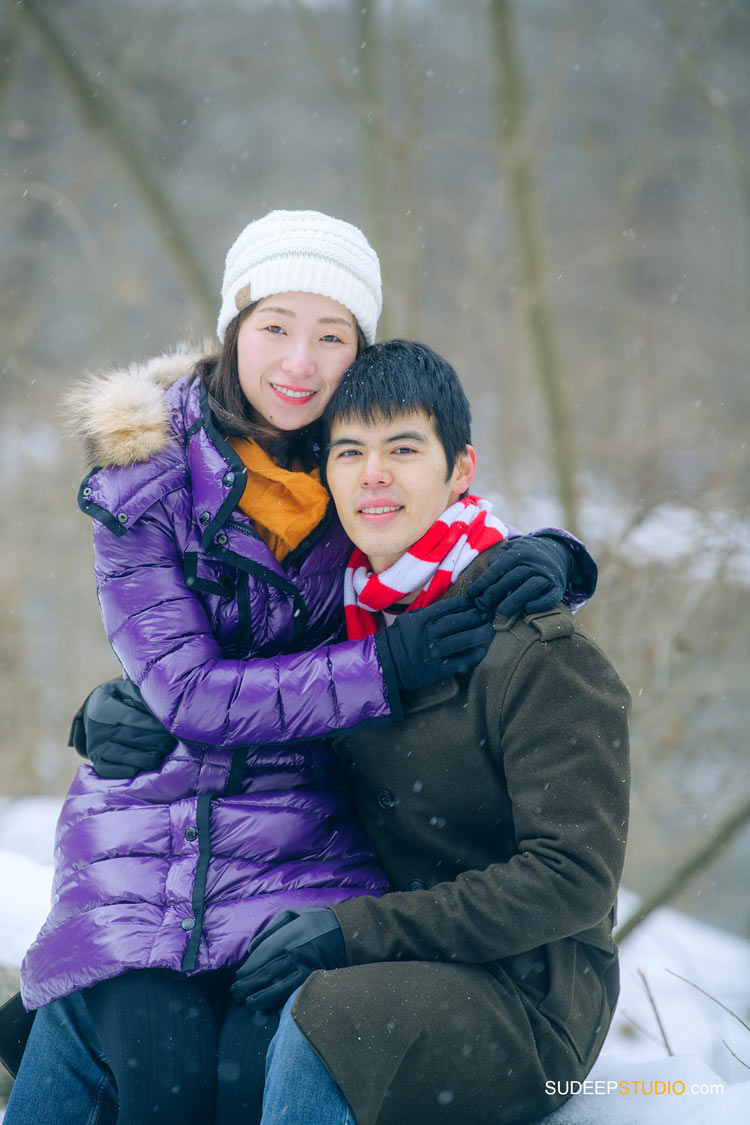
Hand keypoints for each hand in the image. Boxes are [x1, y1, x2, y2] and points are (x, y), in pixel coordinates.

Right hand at [69, 679, 175, 778]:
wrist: (94, 712)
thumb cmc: (119, 699)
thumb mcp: (125, 690)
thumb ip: (139, 696)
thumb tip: (159, 705)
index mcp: (103, 705)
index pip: (129, 716)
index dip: (150, 723)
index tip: (167, 727)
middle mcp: (97, 727)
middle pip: (129, 736)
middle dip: (153, 741)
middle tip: (169, 743)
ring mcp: (95, 745)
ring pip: (120, 754)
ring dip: (143, 757)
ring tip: (160, 756)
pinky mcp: (96, 760)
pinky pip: (107, 770)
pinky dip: (124, 771)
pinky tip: (139, 770)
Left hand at [231, 908, 345, 1012]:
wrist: (348, 932)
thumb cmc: (315, 921)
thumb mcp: (293, 914)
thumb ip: (271, 930)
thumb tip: (252, 949)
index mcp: (291, 933)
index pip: (264, 952)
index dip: (249, 966)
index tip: (238, 975)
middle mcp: (298, 951)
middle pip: (268, 971)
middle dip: (248, 984)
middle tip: (235, 993)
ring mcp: (308, 967)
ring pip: (280, 987)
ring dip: (261, 997)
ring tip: (247, 1003)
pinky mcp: (316, 979)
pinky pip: (295, 993)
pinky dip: (280, 1002)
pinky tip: (269, 1009)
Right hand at [378, 596, 494, 694]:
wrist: (386, 665)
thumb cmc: (399, 640)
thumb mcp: (408, 620)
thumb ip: (427, 613)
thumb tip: (451, 606)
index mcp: (420, 620)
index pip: (448, 607)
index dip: (465, 604)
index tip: (475, 603)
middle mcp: (428, 635)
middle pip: (458, 623)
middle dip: (476, 617)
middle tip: (487, 615)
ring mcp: (433, 653)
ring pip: (462, 641)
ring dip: (479, 635)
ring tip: (489, 630)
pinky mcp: (437, 670)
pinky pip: (460, 662)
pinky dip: (473, 656)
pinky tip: (482, 650)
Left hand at [467, 534, 578, 616]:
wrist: (558, 552)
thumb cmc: (525, 555)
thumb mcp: (511, 549)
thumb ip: (497, 559)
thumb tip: (484, 577)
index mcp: (519, 552)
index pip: (499, 567)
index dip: (484, 581)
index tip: (472, 594)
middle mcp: (534, 563)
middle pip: (513, 577)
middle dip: (495, 592)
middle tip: (482, 606)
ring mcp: (548, 575)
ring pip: (531, 586)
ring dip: (516, 599)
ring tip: (501, 611)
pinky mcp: (558, 587)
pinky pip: (551, 597)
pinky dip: (540, 604)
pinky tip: (527, 610)